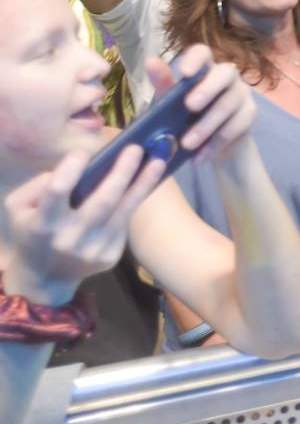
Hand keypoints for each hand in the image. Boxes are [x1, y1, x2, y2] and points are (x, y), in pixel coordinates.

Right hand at [0, 146, 164, 305]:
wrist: (44, 275)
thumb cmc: (31, 230)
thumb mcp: (18, 207)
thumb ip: (38, 185)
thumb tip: (75, 166)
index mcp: (41, 223)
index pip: (56, 191)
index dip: (70, 170)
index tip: (83, 152)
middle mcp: (68, 238)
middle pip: (102, 200)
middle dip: (122, 172)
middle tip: (136, 148)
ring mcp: (91, 250)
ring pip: (122, 211)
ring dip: (143, 183)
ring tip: (158, 161)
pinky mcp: (108, 256)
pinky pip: (124, 223)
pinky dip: (136, 200)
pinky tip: (147, 181)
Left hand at [148, 45, 255, 161]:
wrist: (211, 148)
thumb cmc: (187, 119)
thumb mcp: (171, 104)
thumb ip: (164, 85)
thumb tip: (151, 61)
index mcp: (205, 69)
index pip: (203, 53)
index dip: (196, 59)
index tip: (183, 73)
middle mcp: (228, 77)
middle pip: (225, 73)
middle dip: (207, 89)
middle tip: (189, 107)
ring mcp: (242, 95)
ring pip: (229, 104)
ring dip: (206, 125)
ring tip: (187, 144)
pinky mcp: (250, 115)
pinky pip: (235, 127)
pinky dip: (214, 144)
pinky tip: (199, 157)